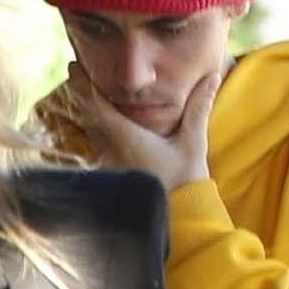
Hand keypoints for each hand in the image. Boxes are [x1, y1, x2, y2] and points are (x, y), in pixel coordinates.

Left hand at [66, 64, 221, 194]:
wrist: (181, 222)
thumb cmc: (186, 183)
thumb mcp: (193, 142)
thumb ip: (198, 108)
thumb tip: (212, 75)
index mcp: (125, 139)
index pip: (95, 106)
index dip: (83, 85)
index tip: (76, 66)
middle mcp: (111, 152)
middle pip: (88, 118)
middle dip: (83, 95)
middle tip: (79, 73)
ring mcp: (110, 167)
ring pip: (92, 134)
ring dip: (89, 113)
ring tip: (89, 93)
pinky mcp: (115, 178)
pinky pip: (100, 148)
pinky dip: (98, 131)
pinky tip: (104, 126)